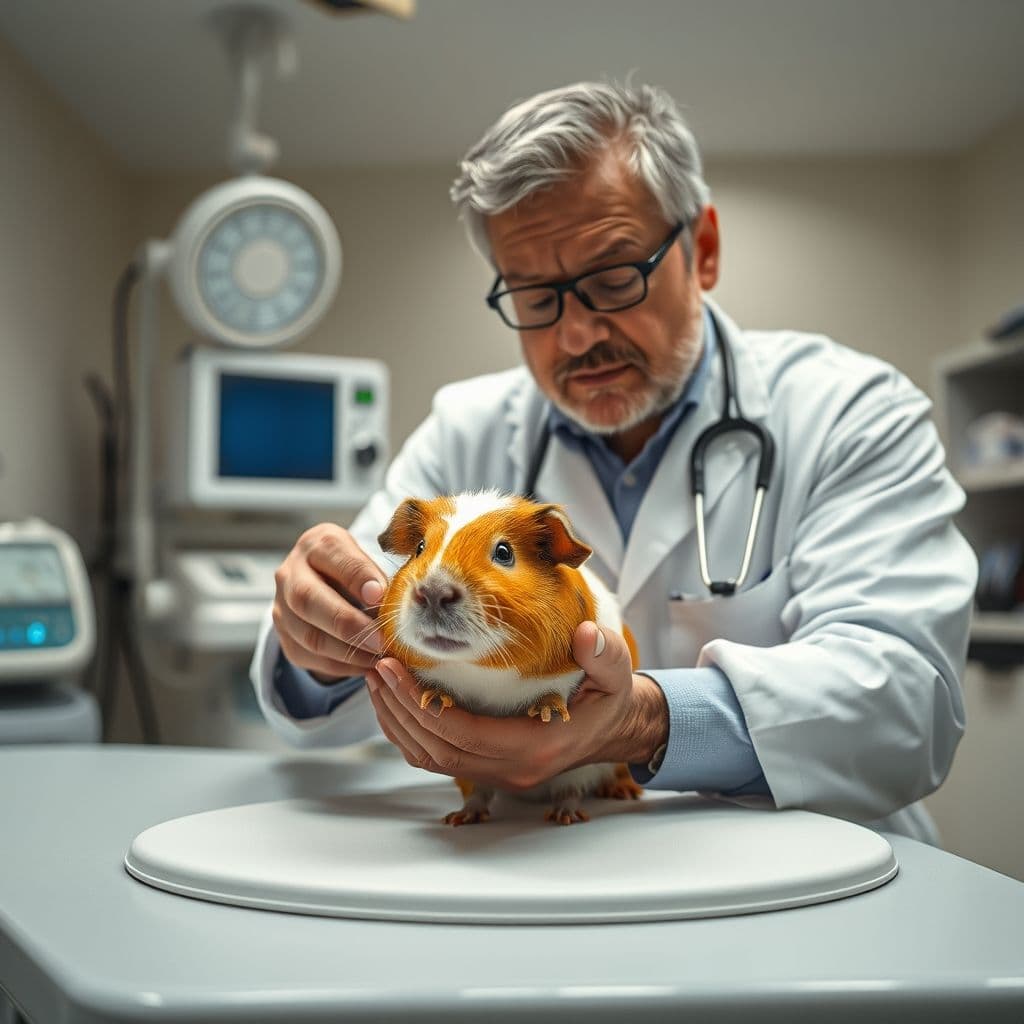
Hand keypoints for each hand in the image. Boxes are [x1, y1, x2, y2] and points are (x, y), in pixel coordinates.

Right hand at [272, 523, 387, 681]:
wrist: (322, 581)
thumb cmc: (353, 569)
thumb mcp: (367, 561)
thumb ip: (376, 578)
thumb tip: (393, 606)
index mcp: (317, 544)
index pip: (334, 556)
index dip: (357, 577)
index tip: (381, 596)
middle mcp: (290, 573)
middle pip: (308, 599)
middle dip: (347, 624)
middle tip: (380, 640)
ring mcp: (281, 606)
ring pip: (307, 635)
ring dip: (346, 652)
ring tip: (377, 658)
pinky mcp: (284, 635)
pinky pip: (308, 656)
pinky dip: (339, 665)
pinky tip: (364, 665)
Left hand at [365, 621, 667, 789]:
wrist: (614, 729)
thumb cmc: (609, 699)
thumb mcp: (616, 673)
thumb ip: (604, 654)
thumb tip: (586, 635)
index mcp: (537, 746)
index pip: (466, 735)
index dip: (424, 705)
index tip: (396, 668)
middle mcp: (512, 768)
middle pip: (437, 749)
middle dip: (399, 708)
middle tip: (375, 666)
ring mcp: (497, 773)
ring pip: (431, 758)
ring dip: (397, 722)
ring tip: (376, 679)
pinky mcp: (487, 767)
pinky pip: (437, 758)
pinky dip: (409, 732)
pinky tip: (395, 700)